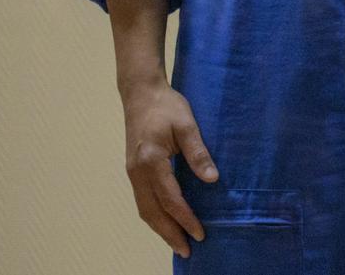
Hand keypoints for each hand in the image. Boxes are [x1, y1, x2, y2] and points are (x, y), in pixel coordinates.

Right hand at [120, 79, 216, 257]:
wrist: (140, 93)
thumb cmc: (166, 106)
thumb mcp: (187, 125)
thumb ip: (198, 153)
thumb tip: (212, 179)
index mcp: (151, 161)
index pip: (170, 199)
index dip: (185, 218)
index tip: (200, 233)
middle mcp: (137, 172)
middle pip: (152, 212)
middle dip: (169, 233)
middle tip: (187, 250)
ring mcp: (132, 172)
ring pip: (144, 209)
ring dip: (160, 228)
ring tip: (177, 242)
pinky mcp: (133, 170)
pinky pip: (142, 200)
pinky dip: (154, 215)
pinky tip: (165, 221)